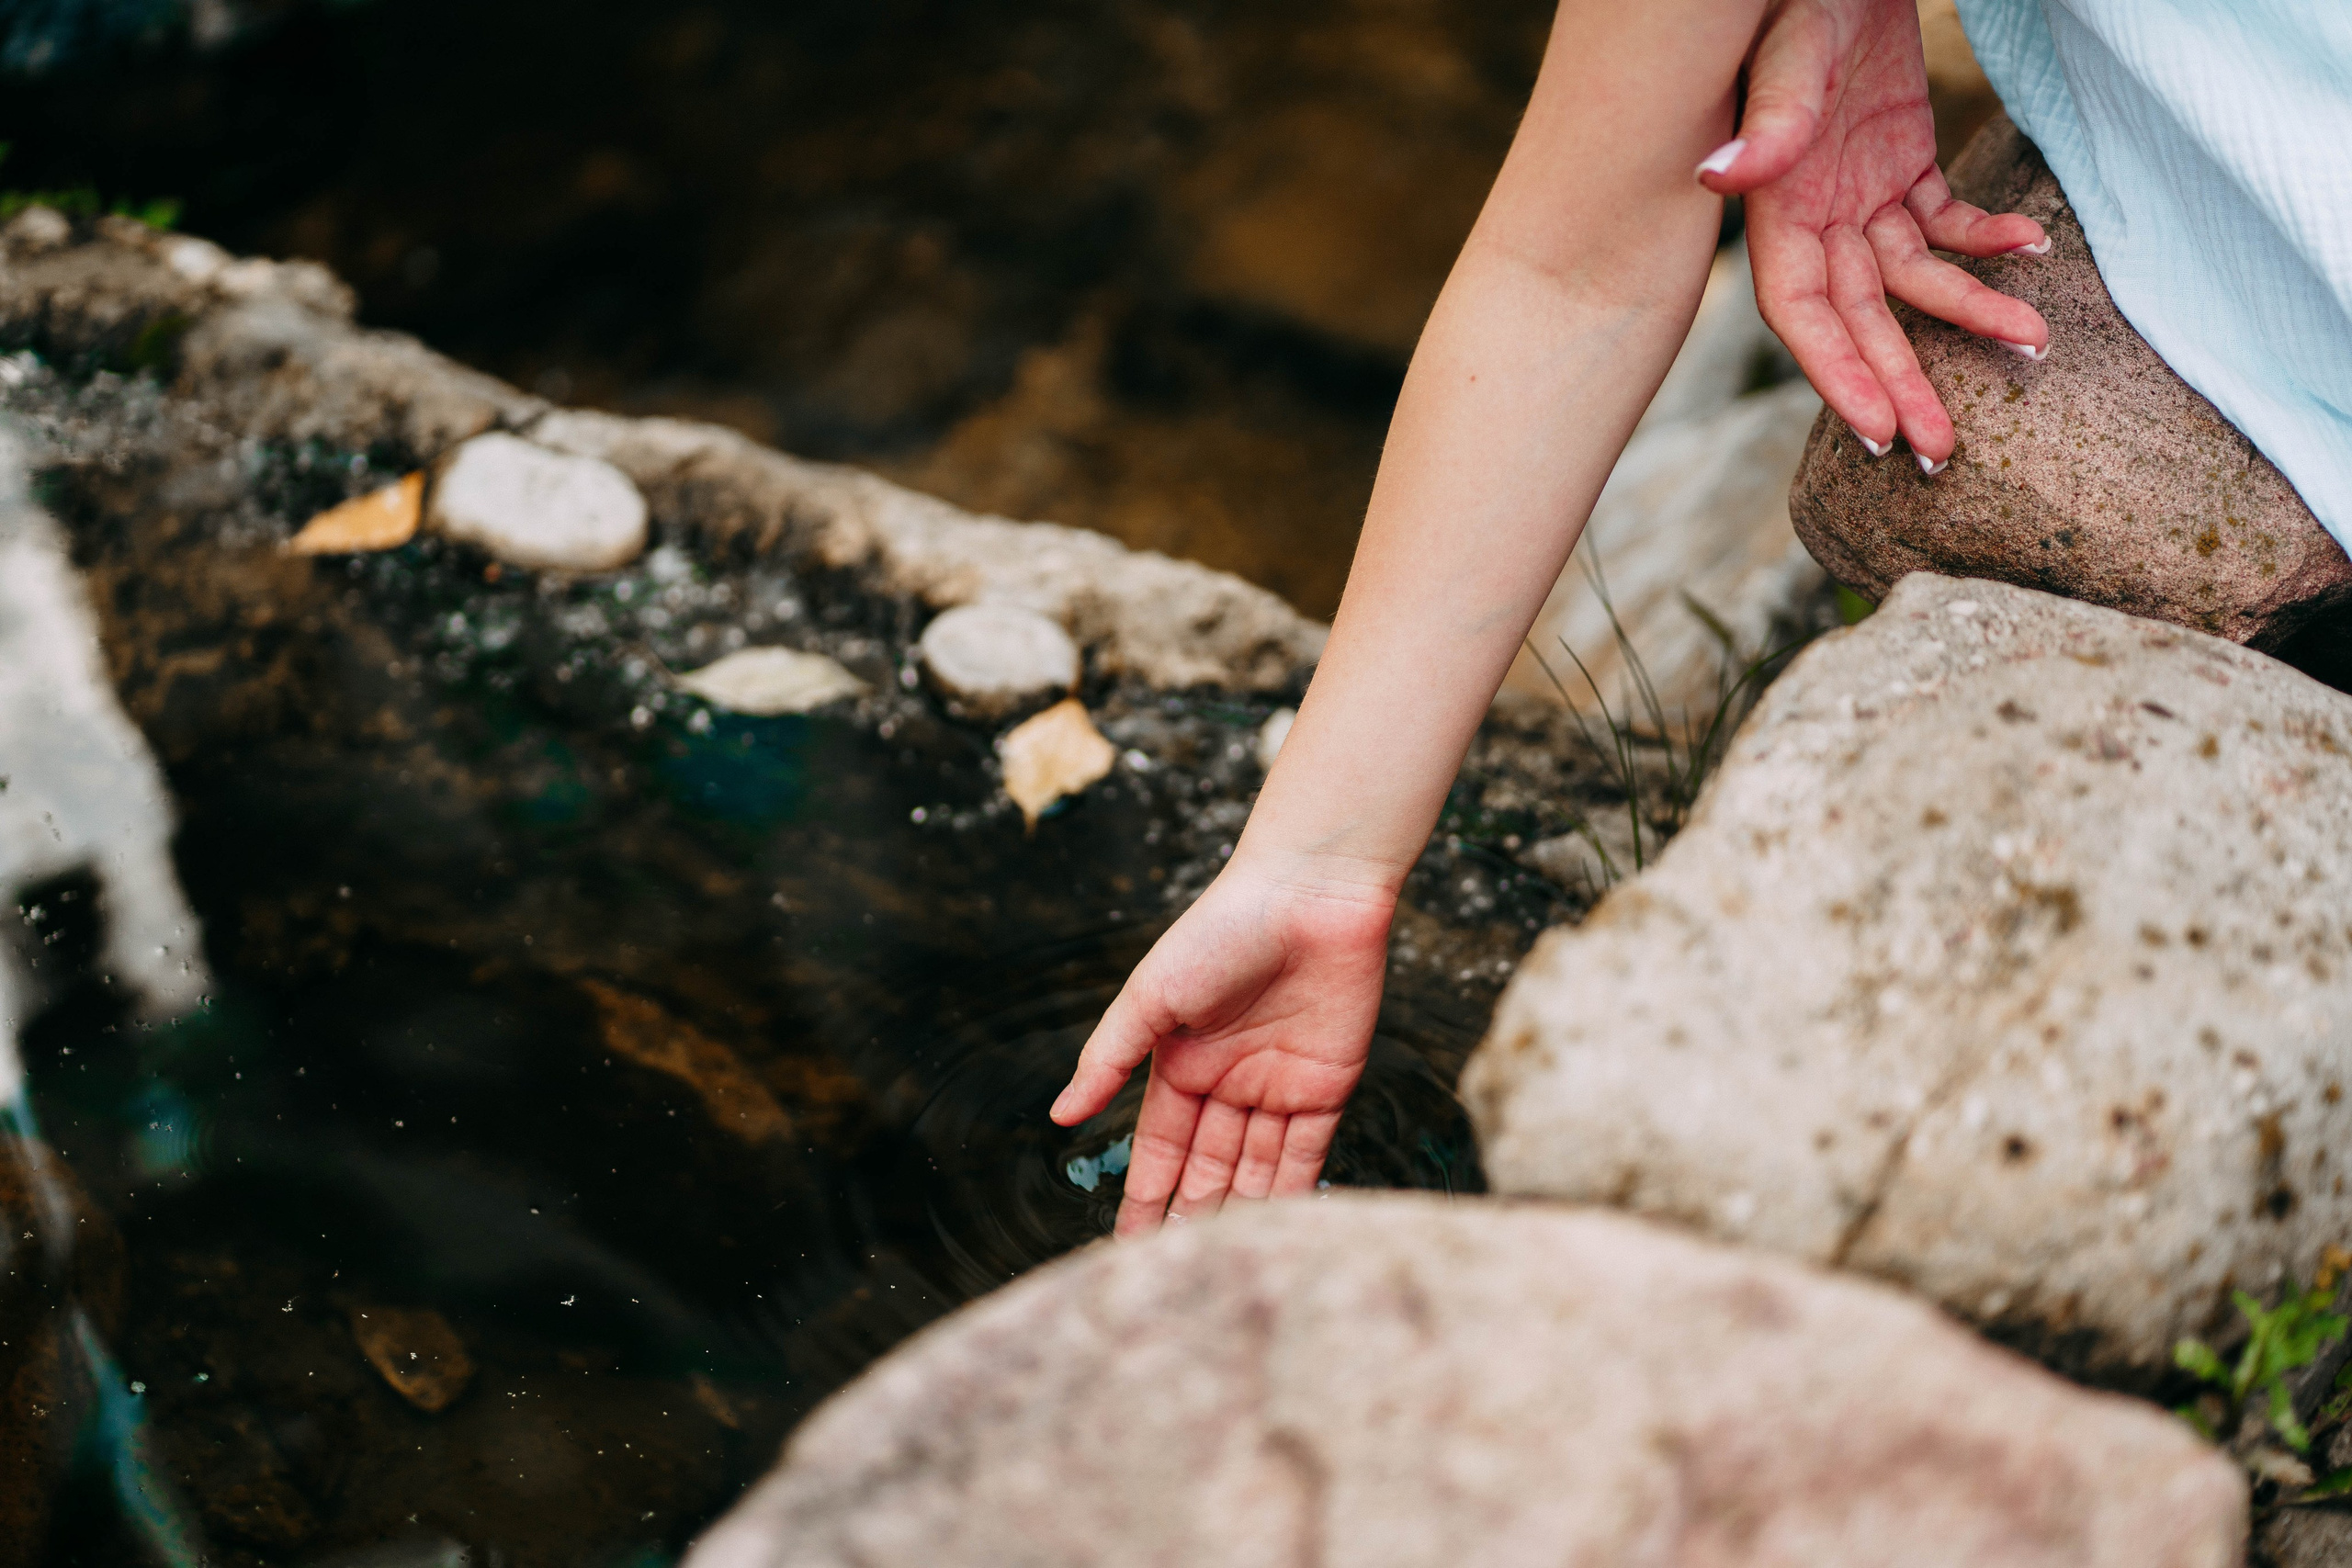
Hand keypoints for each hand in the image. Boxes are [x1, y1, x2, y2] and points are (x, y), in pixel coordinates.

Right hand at [1049, 853, 1393, 1236]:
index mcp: (1181, 1064)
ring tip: (1220, 1269)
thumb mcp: (1151, 996)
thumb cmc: (1221, 931)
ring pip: (1256, 1170)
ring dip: (1239, 1216)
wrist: (1309, 895)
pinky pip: (1307, 1153)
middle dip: (1190, 1219)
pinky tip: (1274, 1233)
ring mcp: (1279, 1088)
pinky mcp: (1328, 1086)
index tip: (1127, 1251)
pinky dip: (1291, 1192)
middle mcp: (1229, 1084)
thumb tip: (1061, 1117)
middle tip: (1176, 1281)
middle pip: (1207, 1168)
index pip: (1160, 1147)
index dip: (1146, 1196)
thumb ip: (1109, 1058)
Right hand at [1700, 0, 2047, 465]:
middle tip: (1945, 452)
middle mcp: (1816, 215)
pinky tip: (2033, 249)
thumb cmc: (1801, 1)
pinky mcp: (1903, 161)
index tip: (1879, 433)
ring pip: (1915, 279)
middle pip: (1862, 319)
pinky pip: (1947, 219)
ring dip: (1969, 316)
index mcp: (1778, 206)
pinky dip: (1988, 238)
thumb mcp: (1789, 57)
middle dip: (1903, 384)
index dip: (1836, 374)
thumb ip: (1769, 124)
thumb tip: (1718, 178)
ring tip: (2031, 347)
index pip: (1803, 313)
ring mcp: (1860, 192)